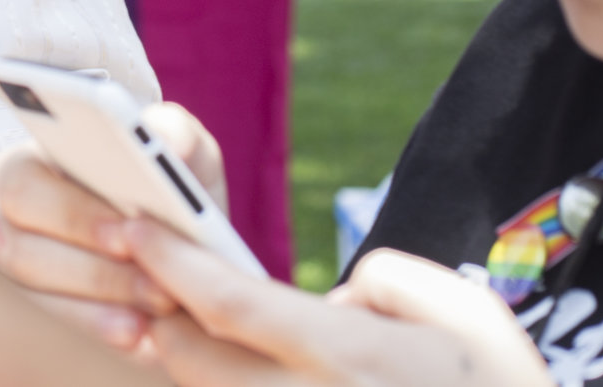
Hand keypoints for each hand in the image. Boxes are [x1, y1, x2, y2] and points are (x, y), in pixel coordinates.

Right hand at [0, 102, 225, 349]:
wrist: (176, 256)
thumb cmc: (164, 196)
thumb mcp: (179, 156)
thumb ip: (173, 133)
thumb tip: (168, 145)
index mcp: (24, 165)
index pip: (19, 181)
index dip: (69, 212)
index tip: (128, 233)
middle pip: (15, 247)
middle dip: (92, 272)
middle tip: (158, 288)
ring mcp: (2, 274)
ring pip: (29, 298)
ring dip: (97, 310)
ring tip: (155, 316)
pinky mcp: (23, 318)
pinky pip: (45, 334)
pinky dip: (96, 338)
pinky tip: (140, 339)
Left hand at [131, 229, 550, 386]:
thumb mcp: (469, 320)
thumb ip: (388, 282)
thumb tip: (331, 302)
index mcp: (350, 356)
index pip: (231, 302)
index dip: (171, 262)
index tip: (133, 230)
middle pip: (193, 361)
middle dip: (161, 318)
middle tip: (148, 284)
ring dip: (190, 370)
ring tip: (187, 335)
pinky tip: (236, 374)